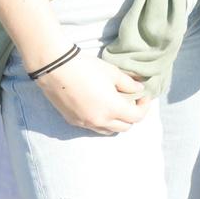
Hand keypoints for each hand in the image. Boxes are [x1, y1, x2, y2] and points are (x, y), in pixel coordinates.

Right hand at [35, 50, 150, 134]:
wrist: (55, 70)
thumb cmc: (86, 68)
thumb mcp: (113, 73)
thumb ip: (129, 83)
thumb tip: (139, 89)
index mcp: (112, 109)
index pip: (137, 117)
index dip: (144, 106)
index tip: (143, 95)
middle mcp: (99, 121)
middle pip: (125, 127)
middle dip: (132, 115)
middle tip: (132, 101)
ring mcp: (85, 123)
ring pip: (108, 130)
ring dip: (117, 121)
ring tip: (116, 105)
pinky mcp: (73, 121)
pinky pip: (93, 127)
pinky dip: (101, 121)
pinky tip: (99, 107)